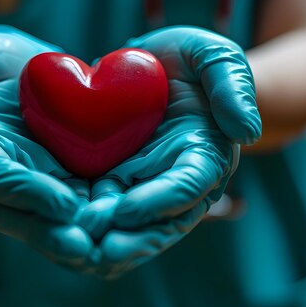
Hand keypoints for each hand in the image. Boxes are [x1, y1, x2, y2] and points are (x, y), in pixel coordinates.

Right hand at [0, 25, 93, 268]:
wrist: (20, 70)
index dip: (28, 193)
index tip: (63, 203)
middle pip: (19, 214)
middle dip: (51, 233)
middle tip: (85, 247)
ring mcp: (29, 186)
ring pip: (46, 221)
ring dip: (73, 236)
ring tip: (104, 249)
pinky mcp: (58, 183)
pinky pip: (73, 207)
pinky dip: (92, 221)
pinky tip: (118, 230)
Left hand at [77, 26, 261, 276]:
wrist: (148, 63)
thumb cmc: (187, 58)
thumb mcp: (212, 55)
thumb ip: (231, 84)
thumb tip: (247, 132)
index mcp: (205, 155)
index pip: (188, 187)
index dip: (159, 202)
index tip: (125, 211)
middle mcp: (175, 180)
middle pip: (160, 222)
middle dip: (131, 240)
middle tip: (97, 251)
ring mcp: (143, 185)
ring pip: (129, 227)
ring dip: (104, 242)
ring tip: (73, 249)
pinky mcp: (115, 182)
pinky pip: (102, 211)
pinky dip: (84, 226)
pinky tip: (58, 234)